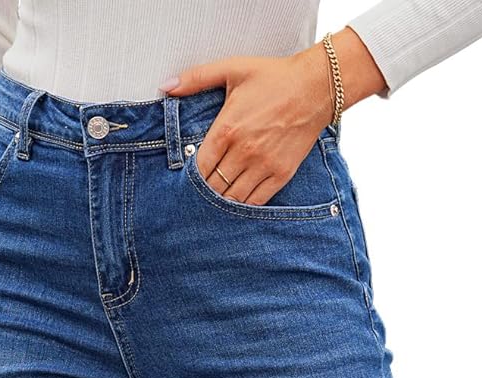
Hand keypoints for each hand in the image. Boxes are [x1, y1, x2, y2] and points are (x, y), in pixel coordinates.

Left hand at [162, 27, 385, 206]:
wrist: (315, 87)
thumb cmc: (273, 77)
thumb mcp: (232, 69)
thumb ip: (196, 78)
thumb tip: (166, 86)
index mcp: (228, 129)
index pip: (200, 167)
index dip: (191, 176)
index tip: (189, 176)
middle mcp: (244, 152)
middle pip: (214, 187)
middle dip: (204, 191)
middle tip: (199, 193)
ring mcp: (264, 166)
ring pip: (233, 198)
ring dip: (222, 201)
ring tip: (216, 199)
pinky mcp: (281, 174)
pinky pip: (256, 201)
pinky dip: (243, 205)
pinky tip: (236, 201)